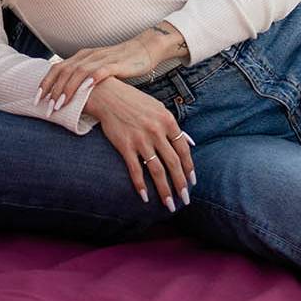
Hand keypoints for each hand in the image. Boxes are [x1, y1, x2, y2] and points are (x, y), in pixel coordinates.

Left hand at [38, 28, 178, 108]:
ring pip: (78, 72)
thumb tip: (68, 98)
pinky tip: (84, 90)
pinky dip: (91, 79)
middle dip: (52, 89)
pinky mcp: (116, 63)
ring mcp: (101, 58)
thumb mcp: (97, 69)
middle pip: (63, 71)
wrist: (144, 49)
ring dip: (67, 89)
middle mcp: (88, 56)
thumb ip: (84, 80)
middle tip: (45, 107)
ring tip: (59, 104)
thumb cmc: (120, 63)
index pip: (57, 68)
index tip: (36, 99)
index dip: (45, 83)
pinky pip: (101, 71)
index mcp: (81, 57)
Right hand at [82, 78, 195, 210]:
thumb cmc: (135, 102)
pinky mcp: (125, 146)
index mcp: (168, 121)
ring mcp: (141, 139)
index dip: (189, 168)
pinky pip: (135, 170)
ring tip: (169, 204)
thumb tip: (190, 143)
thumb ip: (173, 127)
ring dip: (164, 190)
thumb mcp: (159, 108)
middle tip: (185, 199)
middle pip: (173, 163)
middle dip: (181, 184)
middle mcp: (156, 131)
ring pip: (157, 170)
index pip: (183, 150)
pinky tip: (145, 197)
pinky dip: (140, 185)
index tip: (192, 182)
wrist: (108, 96)